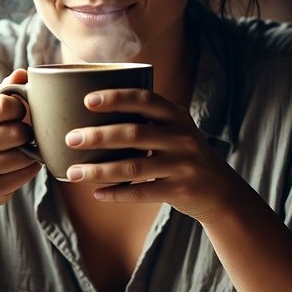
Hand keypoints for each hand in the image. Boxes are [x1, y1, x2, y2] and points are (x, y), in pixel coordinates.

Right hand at [0, 69, 40, 207]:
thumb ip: (5, 94)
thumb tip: (23, 72)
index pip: (5, 105)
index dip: (20, 108)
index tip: (18, 114)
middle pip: (16, 132)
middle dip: (28, 134)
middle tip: (24, 136)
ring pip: (22, 156)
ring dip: (31, 154)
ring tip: (24, 151)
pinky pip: (23, 175)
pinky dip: (30, 170)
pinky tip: (22, 167)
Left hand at [63, 88, 243, 221]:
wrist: (221, 190)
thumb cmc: (184, 154)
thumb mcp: (176, 129)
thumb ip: (147, 119)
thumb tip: (92, 111)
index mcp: (177, 116)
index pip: (145, 99)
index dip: (116, 98)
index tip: (88, 100)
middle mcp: (181, 137)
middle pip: (134, 133)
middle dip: (99, 136)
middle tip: (71, 138)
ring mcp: (182, 165)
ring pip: (133, 167)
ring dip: (99, 170)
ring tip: (73, 172)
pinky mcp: (179, 190)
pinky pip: (141, 192)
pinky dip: (117, 194)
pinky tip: (97, 194)